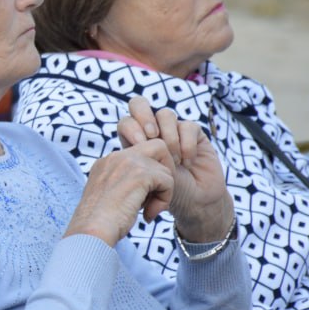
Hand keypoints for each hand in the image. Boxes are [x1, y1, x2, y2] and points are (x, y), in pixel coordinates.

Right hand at [66, 144, 174, 245]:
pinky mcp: (140, 174)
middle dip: (165, 170)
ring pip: (165, 168)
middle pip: (158, 147)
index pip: (140, 153)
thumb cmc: (99, 223)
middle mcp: (116, 157)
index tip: (145, 195)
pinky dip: (165, 199)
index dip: (150, 172)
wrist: (92, 231)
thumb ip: (122, 185)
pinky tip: (149, 214)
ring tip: (149, 210)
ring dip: (164, 192)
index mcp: (106, 162)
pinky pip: (168, 180)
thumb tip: (145, 188)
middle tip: (158, 194)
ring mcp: (128, 163)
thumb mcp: (107, 197)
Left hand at [117, 96, 233, 242]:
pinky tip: (186, 163)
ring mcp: (173, 131)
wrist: (191, 205)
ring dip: (168, 137)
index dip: (131, 129)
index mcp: (134, 143)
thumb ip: (127, 173)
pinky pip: (188, 126)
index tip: (137, 147)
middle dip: (144, 116)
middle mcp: (153, 133)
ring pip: (165, 114)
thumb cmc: (161, 198)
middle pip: (139, 104)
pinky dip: (186, 145)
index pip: (126, 122)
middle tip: (150, 137)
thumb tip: (114, 162)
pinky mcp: (194, 134)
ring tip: (173, 161)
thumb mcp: (138, 187)